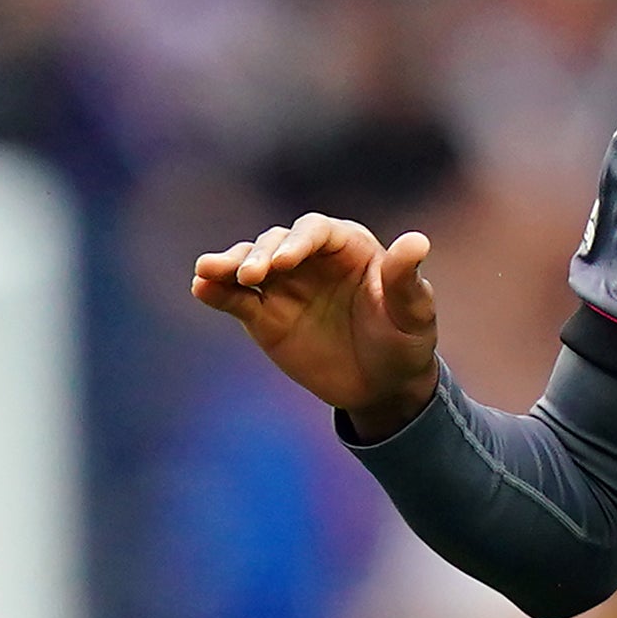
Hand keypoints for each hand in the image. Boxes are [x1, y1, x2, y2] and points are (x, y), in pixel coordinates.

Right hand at [190, 213, 442, 436]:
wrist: (383, 385)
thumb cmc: (404, 340)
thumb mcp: (413, 313)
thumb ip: (406, 280)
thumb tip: (416, 241)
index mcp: (346, 246)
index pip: (316, 232)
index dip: (298, 242)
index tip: (284, 262)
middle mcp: (309, 258)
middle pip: (275, 243)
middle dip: (260, 254)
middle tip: (250, 275)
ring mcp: (282, 286)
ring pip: (248, 264)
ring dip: (228, 265)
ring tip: (207, 271)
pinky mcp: (263, 316)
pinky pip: (235, 299)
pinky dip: (216, 292)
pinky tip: (200, 287)